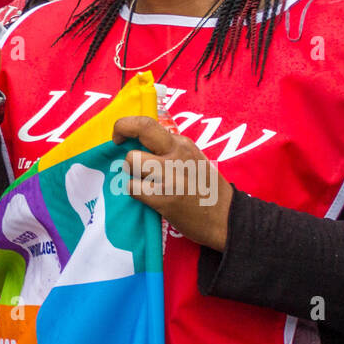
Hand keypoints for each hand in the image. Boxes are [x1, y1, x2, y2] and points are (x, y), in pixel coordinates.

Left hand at [111, 115, 233, 250]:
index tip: (120, 135)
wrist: (226, 220)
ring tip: (142, 181)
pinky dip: (134, 192)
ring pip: (131, 161)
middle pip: (141, 129)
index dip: (127, 124)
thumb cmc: (206, 189)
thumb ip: (169, 149)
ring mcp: (170, 175)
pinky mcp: (164, 198)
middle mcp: (177, 154)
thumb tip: (137, 143)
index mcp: (182, 144)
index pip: (148, 123)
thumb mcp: (192, 159)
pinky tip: (147, 197)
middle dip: (121, 130)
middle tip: (117, 143)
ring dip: (130, 171)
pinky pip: (132, 188)